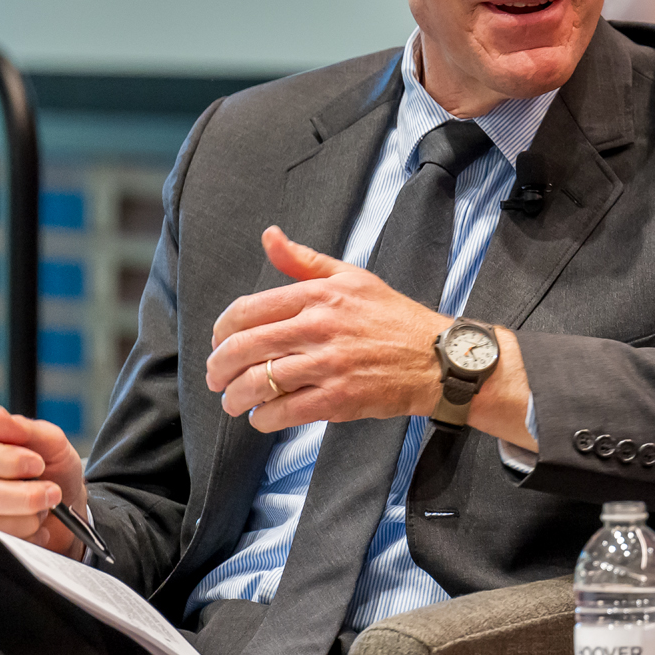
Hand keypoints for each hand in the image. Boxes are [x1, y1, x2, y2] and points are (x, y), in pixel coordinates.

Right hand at [0, 405, 86, 554]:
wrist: (67, 509)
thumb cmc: (53, 470)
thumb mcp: (51, 444)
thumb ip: (25, 428)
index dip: (9, 460)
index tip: (38, 464)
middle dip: (24, 496)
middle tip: (52, 492)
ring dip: (28, 518)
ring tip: (42, 509)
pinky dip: (27, 537)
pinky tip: (35, 528)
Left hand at [206, 226, 451, 431]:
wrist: (438, 359)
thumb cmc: (394, 318)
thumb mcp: (353, 277)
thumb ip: (304, 262)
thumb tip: (269, 236)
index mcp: (319, 295)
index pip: (246, 310)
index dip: (221, 331)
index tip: (218, 343)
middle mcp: (319, 327)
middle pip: (243, 348)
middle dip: (218, 367)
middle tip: (216, 378)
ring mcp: (328, 364)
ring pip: (258, 383)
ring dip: (236, 398)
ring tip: (234, 402)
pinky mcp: (338, 399)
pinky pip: (283, 412)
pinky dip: (264, 419)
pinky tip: (263, 417)